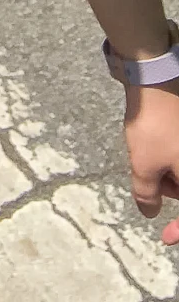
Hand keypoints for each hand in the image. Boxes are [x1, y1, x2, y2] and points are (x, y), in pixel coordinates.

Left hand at [125, 82, 178, 233]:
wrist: (154, 83)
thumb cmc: (153, 127)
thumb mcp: (144, 166)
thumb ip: (147, 196)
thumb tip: (149, 213)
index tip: (167, 238)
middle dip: (169, 189)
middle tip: (148, 173)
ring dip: (165, 172)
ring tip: (147, 151)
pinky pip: (177, 157)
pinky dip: (165, 158)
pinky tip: (150, 143)